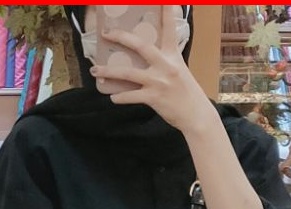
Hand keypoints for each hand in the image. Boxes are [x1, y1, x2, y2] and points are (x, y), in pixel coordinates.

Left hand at [89, 7, 215, 135]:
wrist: (196, 116)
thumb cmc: (188, 94)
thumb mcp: (180, 71)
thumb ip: (165, 62)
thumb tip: (148, 60)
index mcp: (173, 56)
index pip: (169, 29)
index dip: (166, 12)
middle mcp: (165, 65)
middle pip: (140, 46)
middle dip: (121, 37)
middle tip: (105, 33)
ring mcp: (158, 82)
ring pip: (128, 73)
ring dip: (108, 72)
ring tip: (94, 71)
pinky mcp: (154, 98)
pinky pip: (131, 96)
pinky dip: (120, 97)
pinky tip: (112, 97)